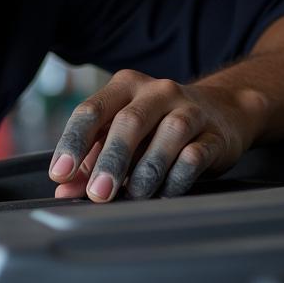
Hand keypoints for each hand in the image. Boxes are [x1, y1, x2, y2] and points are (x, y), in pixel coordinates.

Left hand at [47, 69, 261, 200]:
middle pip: (129, 122)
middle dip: (111, 160)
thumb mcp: (121, 136)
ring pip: (167, 134)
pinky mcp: (215, 133)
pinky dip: (177, 177)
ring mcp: (190, 109)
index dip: (73, 142)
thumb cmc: (156, 127)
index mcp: (124, 87)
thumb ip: (91, 161)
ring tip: (134, 195)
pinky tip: (164, 193)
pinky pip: (196, 155)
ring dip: (147, 170)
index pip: (92, 110)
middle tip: (98, 194)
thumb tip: (64, 190)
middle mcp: (156, 91)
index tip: (60, 174)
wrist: (222, 111)